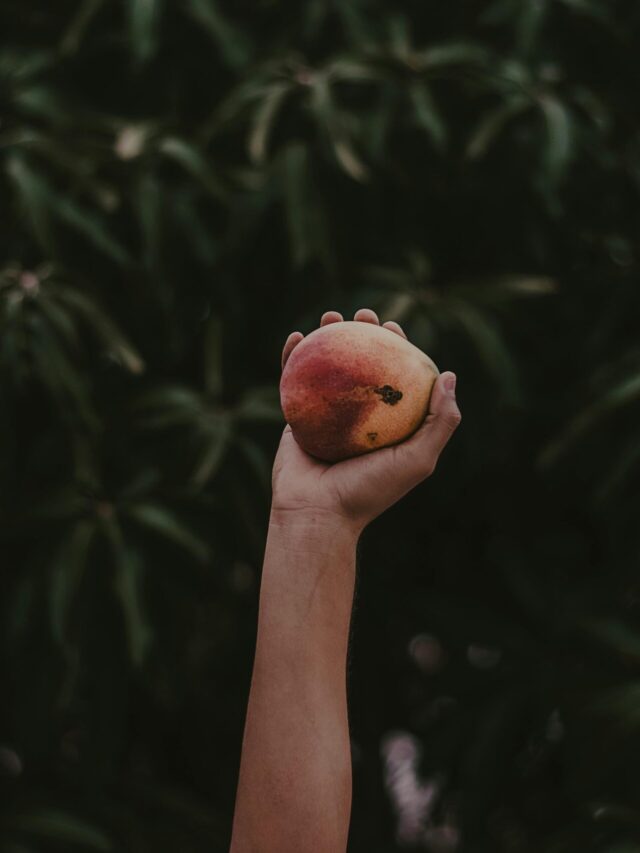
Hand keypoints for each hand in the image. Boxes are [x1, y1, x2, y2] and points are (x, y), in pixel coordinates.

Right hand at [271, 309, 460, 533]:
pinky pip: (292, 381)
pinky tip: (297, 336)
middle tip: (363, 313)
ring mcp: (325, 416)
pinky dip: (292, 356)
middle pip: (360, 365)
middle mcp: (357, 418)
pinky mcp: (296, 418)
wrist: (317, 513)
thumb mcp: (418, 459)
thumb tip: (449, 375)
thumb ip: (441, 421)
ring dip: (328, 336)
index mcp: (386, 425)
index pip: (394, 377)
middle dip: (363, 334)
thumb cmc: (370, 491)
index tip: (393, 328)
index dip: (397, 348)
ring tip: (330, 316)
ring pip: (326, 367)